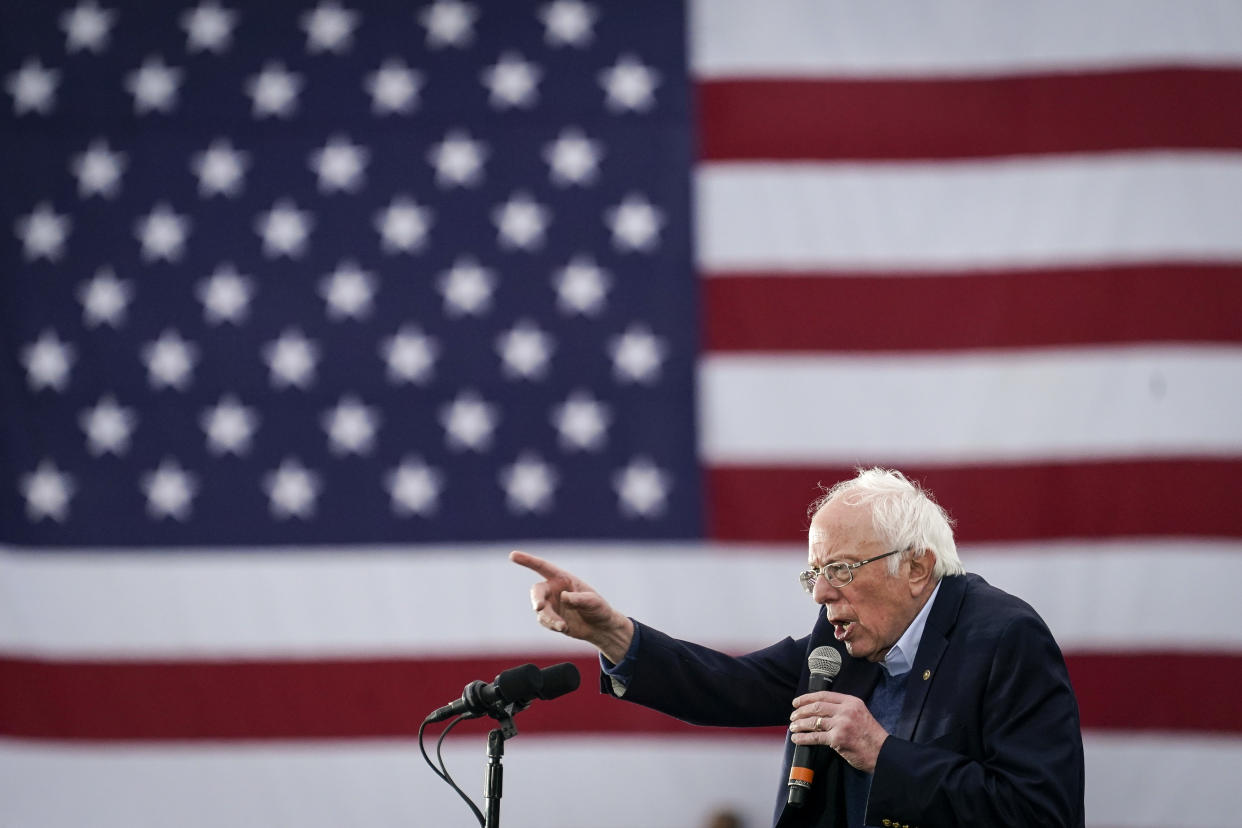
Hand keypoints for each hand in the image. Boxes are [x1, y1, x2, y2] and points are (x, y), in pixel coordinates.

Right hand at [509, 550, 633, 663]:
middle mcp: (554, 589)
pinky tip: (564, 628)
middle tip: (538, 607)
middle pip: (537, 591)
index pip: (542, 567)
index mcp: (563, 578)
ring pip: (540, 610)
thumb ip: (578, 598)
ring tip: (562, 626)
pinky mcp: (550, 618)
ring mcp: (550, 604)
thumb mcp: (593, 602)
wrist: (600, 628)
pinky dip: (551, 625)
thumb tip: (563, 597)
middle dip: (536, 599)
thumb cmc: (599, 609)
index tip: (512, 555)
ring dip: (549, 617)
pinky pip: (544, 621)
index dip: (527, 561)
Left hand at [789, 691, 888, 772]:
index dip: (807, 698)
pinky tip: (797, 738)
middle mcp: (846, 710)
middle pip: (816, 707)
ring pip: (814, 721)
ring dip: (800, 724)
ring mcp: (841, 724)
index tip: (797, 702)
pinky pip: (815, 737)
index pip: (824, 695)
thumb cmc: (871, 736)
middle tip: (793, 715)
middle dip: (800, 711)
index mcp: (851, 702)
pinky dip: (803, 738)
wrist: (883, 752)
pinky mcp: (838, 739)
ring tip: (793, 727)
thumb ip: (844, 709)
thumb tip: (821, 710)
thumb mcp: (860, 714)